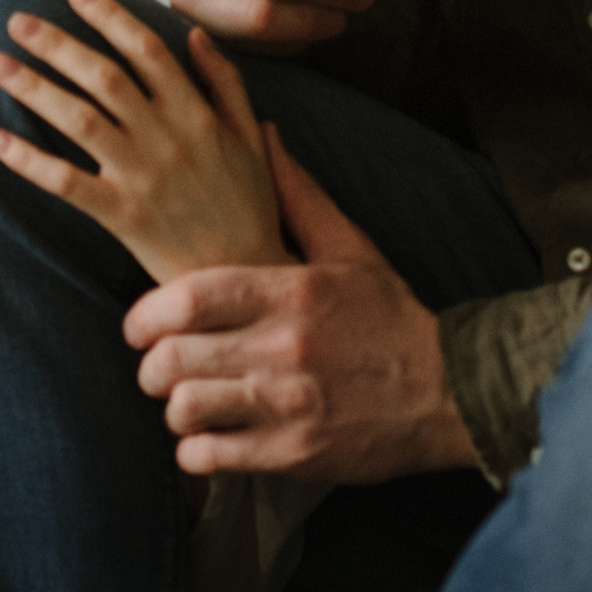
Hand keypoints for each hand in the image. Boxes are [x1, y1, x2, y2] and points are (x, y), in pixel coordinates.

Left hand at [0, 0, 284, 284]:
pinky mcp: (124, 215)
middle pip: (104, 76)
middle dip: (57, 43)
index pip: (146, 49)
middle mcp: (168, 137)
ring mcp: (143, 176)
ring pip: (80, 120)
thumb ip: (225, 82)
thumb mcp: (251, 137)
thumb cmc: (249, 205)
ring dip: (34, 88)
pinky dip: (29, 160)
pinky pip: (67, 182)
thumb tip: (195, 35)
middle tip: (16, 20)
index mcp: (198, 113)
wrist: (246, 275)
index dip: (109, 16)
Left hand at [121, 128, 478, 484]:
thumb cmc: (392, 318)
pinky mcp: (296, 453)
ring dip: (175, 410)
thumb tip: (262, 134)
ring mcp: (290, 404)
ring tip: (188, 404)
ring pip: (185, 409)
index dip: (144, 316)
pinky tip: (210, 440)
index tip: (139, 327)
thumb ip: (296, 197)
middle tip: (159, 370)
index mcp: (292, 291)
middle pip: (173, 358)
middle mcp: (286, 347)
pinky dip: (197, 452)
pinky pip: (212, 457)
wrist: (453, 391)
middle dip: (151, 368)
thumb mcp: (350, 248)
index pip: (187, 299)